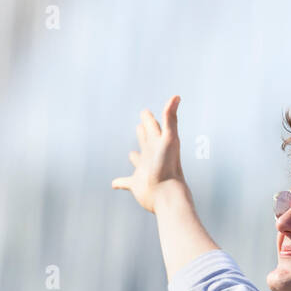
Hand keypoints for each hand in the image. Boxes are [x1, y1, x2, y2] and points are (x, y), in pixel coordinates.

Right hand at [112, 95, 184, 212]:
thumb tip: (177, 96)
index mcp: (159, 144)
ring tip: (132, 153)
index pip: (154, 128)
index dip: (150, 119)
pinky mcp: (137, 184)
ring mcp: (145, 170)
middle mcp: (152, 157)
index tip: (145, 112)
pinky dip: (120, 182)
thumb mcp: (170, 138)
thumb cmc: (169, 166)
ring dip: (136, 157)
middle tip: (140, 125)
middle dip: (144, 133)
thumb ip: (170, 118)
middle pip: (148, 142)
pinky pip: (126, 182)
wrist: (167, 194)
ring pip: (139, 161)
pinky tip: (114, 184)